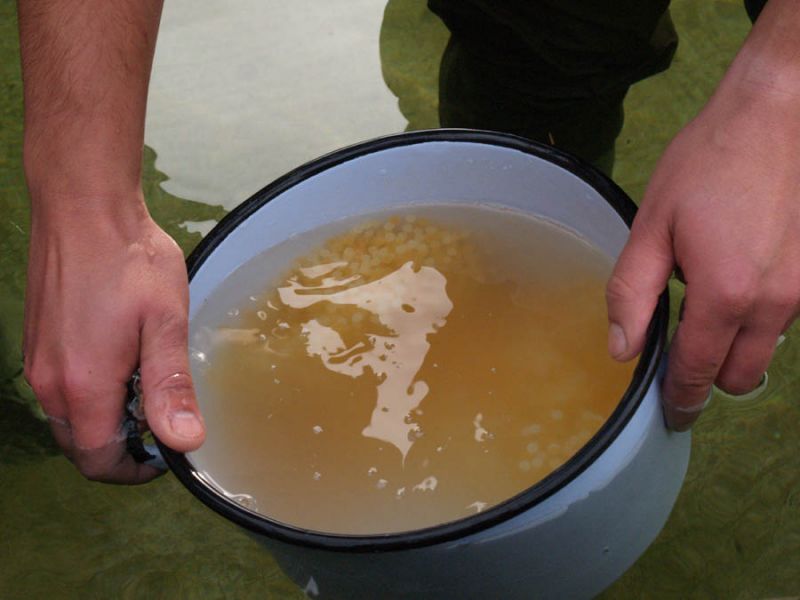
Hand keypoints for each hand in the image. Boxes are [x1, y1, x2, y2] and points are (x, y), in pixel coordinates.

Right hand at [23, 194, 205, 482]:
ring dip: (107, 419)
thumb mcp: (165, 323)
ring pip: (69, 419)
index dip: (135, 468)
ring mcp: (37, 362)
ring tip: (146, 384)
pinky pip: (60, 391)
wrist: (84, 208)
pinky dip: (90, 396)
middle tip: (161, 417)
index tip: (166, 453)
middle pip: (81, 445)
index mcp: (83, 385)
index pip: (100, 459)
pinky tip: (121, 361)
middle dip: (122, 446)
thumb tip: (184, 442)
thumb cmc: (130, 260)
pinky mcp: (37, 344)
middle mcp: (50, 382)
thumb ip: (170, 386)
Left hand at [605, 81, 799, 429]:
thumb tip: (621, 349)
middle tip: (681, 354)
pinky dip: (760, 313)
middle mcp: (776, 302)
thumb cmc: (710, 161)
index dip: (680, 398)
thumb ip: (631, 294)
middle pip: (741, 375)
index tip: (671, 414)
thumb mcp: (652, 225)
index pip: (698, 371)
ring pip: (767, 347)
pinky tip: (741, 271)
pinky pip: (787, 315)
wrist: (780, 111)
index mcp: (726, 294)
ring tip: (708, 296)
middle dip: (709, 376)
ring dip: (736, 342)